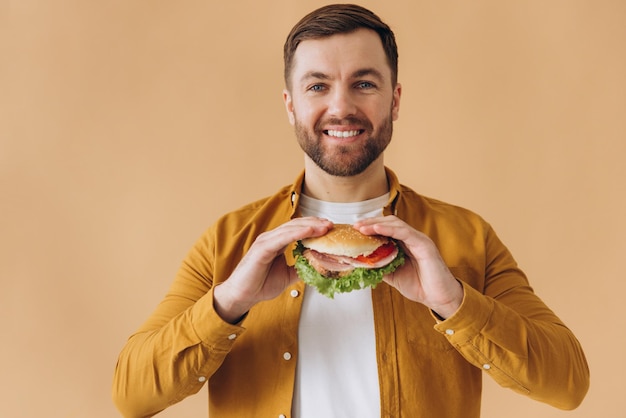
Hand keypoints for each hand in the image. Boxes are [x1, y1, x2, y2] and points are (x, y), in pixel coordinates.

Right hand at [213, 217, 332, 322]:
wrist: (242, 295)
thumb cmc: (260, 284)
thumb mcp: (288, 275)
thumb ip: (301, 268)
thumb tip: (317, 266)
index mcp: (277, 242)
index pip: (298, 229)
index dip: (314, 227)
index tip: (330, 228)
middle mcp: (271, 238)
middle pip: (296, 225)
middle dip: (315, 223)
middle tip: (332, 225)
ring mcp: (266, 241)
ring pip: (291, 228)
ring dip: (310, 226)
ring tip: (325, 227)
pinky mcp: (262, 248)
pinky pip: (282, 238)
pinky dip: (297, 233)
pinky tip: (309, 231)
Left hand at [354, 216, 462, 318]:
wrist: (439, 298)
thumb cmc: (420, 286)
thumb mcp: (393, 275)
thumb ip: (380, 266)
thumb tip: (360, 262)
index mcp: (405, 244)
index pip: (386, 229)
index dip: (370, 227)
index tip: (354, 230)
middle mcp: (412, 238)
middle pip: (389, 223)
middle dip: (370, 222)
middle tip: (355, 226)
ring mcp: (419, 239)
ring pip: (395, 224)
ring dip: (376, 224)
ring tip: (361, 228)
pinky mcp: (424, 244)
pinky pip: (405, 232)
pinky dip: (389, 229)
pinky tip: (376, 229)